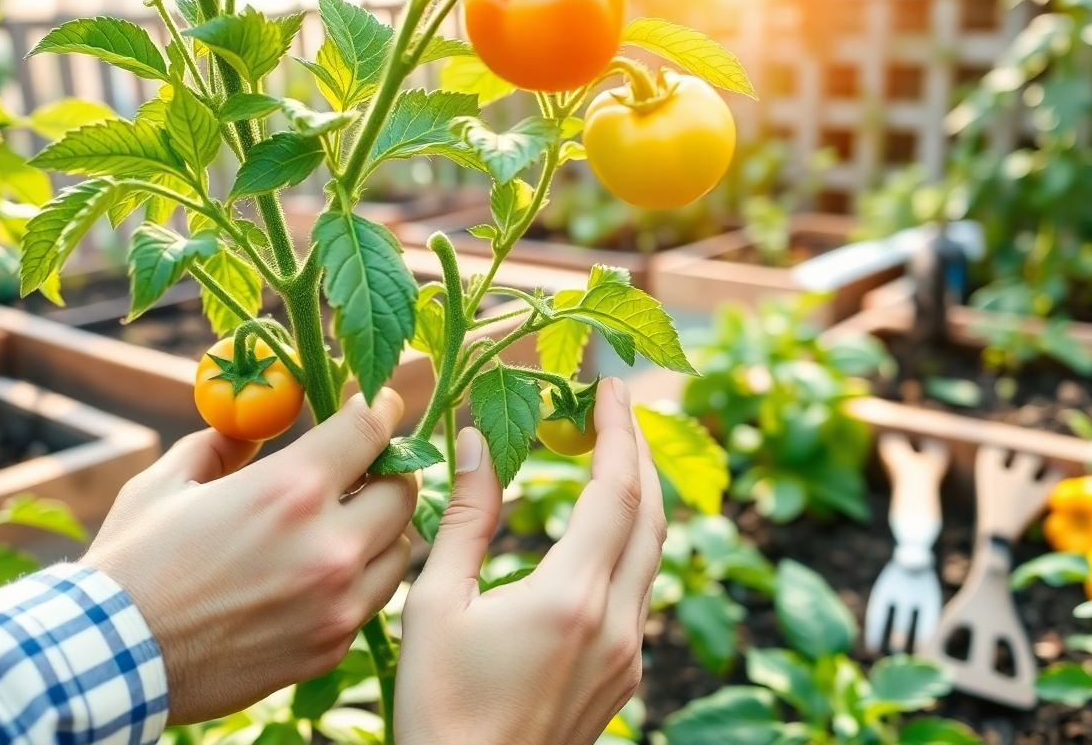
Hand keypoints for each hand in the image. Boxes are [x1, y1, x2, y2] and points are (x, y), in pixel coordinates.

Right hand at [83, 390, 415, 723]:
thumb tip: (253, 423)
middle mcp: (328, 544)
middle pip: (403, 490)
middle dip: (388, 472)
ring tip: (346, 525)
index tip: (380, 404)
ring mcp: (336, 601)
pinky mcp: (330, 646)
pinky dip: (360, 581)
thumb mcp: (170, 482)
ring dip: (381, 530)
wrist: (110, 659)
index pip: (371, 431)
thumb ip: (224, 444)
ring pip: (400, 550)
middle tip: (365, 469)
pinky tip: (323, 576)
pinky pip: (372, 600)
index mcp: (290, 489)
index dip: (381, 409)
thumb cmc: (133, 562)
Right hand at [395, 378, 665, 744]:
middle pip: (652, 514)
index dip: (619, 428)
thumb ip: (465, 519)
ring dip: (640, 496)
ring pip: (654, 554)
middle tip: (616, 407)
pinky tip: (602, 531)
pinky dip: (631, 542)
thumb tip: (479, 442)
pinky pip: (642, 590)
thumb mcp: (436, 605)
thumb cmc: (439, 707)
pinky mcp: (624, 677)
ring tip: (611, 455)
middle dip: (640, 451)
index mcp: (571, 598)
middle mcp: (616, 622)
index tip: (612, 383)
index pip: (618, 489)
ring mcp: (628, 653)